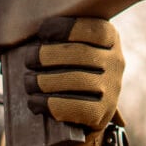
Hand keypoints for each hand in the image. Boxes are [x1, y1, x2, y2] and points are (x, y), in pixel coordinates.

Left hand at [26, 17, 123, 145]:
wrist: (77, 118)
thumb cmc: (64, 72)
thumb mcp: (68, 50)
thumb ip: (58, 39)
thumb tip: (31, 34)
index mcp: (110, 40)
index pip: (93, 29)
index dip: (65, 28)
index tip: (43, 32)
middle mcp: (116, 63)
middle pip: (80, 53)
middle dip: (47, 56)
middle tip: (29, 61)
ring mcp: (112, 89)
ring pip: (76, 80)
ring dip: (43, 81)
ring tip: (29, 82)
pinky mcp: (103, 114)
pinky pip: (75, 107)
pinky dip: (49, 104)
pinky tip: (35, 102)